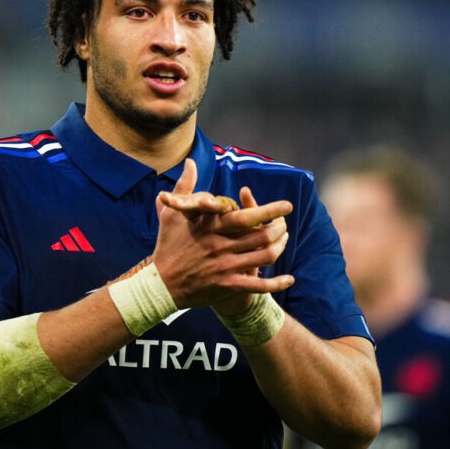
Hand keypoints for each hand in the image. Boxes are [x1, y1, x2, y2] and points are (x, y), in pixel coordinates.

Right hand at [151, 159, 293, 312]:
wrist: (160, 284)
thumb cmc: (167, 245)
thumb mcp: (171, 214)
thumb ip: (184, 186)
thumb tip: (190, 162)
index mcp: (211, 227)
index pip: (247, 217)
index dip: (270, 210)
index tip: (286, 205)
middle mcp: (222, 246)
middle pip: (263, 236)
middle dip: (280, 228)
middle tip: (284, 223)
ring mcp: (226, 268)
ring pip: (265, 257)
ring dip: (280, 248)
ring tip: (283, 241)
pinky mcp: (228, 286)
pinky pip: (259, 286)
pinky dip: (277, 283)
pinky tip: (289, 279)